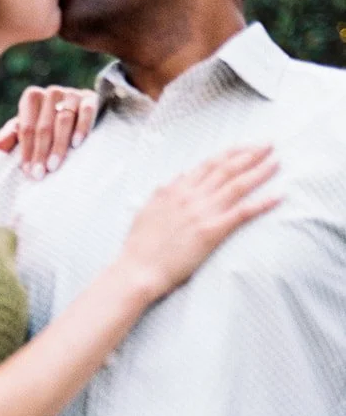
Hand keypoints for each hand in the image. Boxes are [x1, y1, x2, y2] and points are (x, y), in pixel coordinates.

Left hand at [0, 85, 99, 178]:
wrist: (77, 115)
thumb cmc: (44, 127)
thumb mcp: (25, 132)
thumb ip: (9, 137)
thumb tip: (0, 146)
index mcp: (32, 98)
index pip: (26, 128)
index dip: (26, 151)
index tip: (27, 171)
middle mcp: (51, 93)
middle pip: (44, 126)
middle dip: (40, 152)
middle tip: (39, 174)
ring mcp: (72, 94)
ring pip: (64, 120)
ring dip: (58, 145)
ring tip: (53, 166)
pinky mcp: (90, 98)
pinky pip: (87, 112)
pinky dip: (81, 127)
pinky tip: (76, 144)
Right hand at [118, 145, 279, 302]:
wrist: (137, 269)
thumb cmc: (139, 246)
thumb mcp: (146, 210)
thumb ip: (163, 192)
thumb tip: (178, 178)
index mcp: (175, 190)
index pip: (208, 164)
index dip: (230, 153)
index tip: (245, 147)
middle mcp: (191, 196)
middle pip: (227, 169)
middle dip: (251, 154)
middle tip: (269, 145)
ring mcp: (202, 212)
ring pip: (237, 185)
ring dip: (260, 171)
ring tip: (277, 162)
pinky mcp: (211, 231)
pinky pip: (242, 212)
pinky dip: (262, 203)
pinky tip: (278, 196)